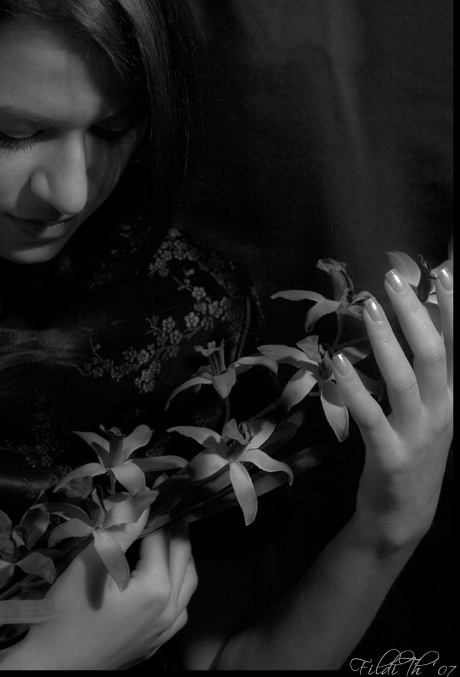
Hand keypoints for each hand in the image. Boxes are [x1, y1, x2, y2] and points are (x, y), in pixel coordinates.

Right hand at [12, 512, 197, 669]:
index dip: (158, 508)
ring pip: (187, 581)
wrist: (54, 666)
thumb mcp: (91, 563)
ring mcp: (166, 629)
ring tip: (164, 532)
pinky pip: (181, 605)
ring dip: (179, 554)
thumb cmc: (66, 613)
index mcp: (156, 588)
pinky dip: (178, 582)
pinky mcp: (158, 641)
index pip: (164, 536)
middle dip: (174, 527)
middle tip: (162, 503)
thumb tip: (142, 495)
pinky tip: (163, 572)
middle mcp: (170, 610)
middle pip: (183, 556)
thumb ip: (122, 528)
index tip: (154, 487)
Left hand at [332, 263, 452, 552]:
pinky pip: (371, 415)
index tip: (442, 270)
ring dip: (387, 340)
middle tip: (394, 279)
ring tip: (368, 307)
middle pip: (436, 354)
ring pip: (405, 380)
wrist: (406, 515)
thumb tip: (419, 317)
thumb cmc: (415, 450)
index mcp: (453, 397)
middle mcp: (443, 411)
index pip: (459, 344)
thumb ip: (429, 369)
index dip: (454, 307)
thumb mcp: (433, 409)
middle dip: (416, 313)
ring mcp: (418, 434)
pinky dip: (355, 386)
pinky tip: (337, 361)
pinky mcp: (390, 455)